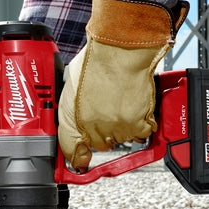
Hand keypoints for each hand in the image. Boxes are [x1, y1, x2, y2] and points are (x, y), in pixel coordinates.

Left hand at [58, 0, 184, 171]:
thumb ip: (67, 113)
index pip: (72, 151)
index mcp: (73, 120)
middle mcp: (94, 129)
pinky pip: (142, 134)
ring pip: (121, 139)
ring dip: (122, 126)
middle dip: (102, 132)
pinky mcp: (138, 124)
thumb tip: (69, 133)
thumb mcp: (68, 87)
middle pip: (100, 145)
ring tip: (120, 101)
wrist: (120, 50)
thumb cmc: (95, 62)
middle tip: (106, 109)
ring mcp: (117, 128)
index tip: (81, 158)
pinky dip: (142, 123)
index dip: (78, 151)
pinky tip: (134, 105)